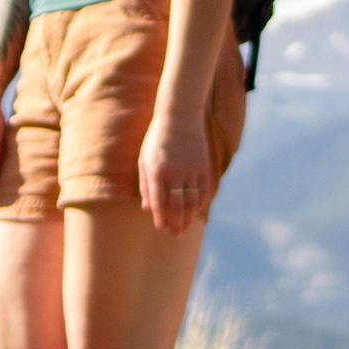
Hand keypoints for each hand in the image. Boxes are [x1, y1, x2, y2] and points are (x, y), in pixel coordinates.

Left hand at [139, 110, 213, 233]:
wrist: (180, 115)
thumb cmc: (157, 139)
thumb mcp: (144, 159)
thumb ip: (145, 185)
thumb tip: (147, 209)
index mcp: (157, 170)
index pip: (159, 201)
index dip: (161, 217)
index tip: (161, 227)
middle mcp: (175, 171)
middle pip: (177, 205)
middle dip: (176, 222)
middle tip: (175, 232)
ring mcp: (191, 169)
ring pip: (192, 201)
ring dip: (189, 216)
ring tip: (185, 225)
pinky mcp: (203, 165)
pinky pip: (204, 190)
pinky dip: (201, 203)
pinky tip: (196, 210)